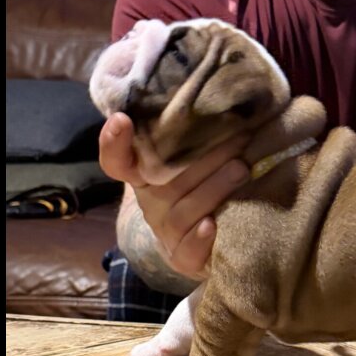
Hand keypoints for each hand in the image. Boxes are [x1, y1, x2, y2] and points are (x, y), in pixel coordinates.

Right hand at [99, 112, 249, 277]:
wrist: (201, 245)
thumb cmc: (199, 191)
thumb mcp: (192, 163)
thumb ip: (199, 137)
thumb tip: (237, 97)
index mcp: (144, 175)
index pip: (117, 159)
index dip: (115, 143)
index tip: (122, 120)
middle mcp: (151, 203)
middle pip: (164, 182)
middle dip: (201, 160)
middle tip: (237, 139)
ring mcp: (165, 232)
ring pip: (181, 211)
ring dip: (212, 189)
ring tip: (241, 170)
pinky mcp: (182, 258)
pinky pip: (187, 250)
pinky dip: (199, 238)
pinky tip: (212, 225)